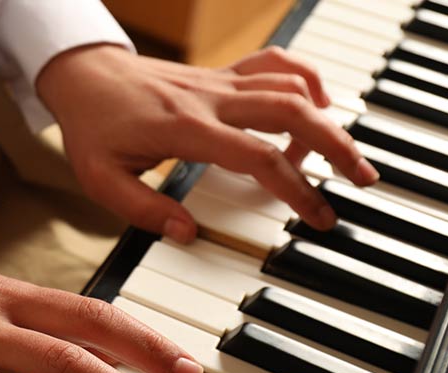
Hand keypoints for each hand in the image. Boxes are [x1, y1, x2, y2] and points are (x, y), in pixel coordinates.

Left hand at [37, 44, 379, 241]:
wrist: (84, 76)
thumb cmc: (93, 129)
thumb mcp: (101, 180)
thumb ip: (143, 210)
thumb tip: (188, 234)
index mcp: (185, 129)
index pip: (258, 156)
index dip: (296, 188)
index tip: (319, 216)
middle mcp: (211, 100)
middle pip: (292, 111)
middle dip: (336, 145)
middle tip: (363, 179)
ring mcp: (219, 82)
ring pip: (290, 85)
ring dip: (328, 116)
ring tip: (345, 155)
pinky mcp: (222, 74)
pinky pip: (275, 63)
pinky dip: (305, 78)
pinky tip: (318, 104)